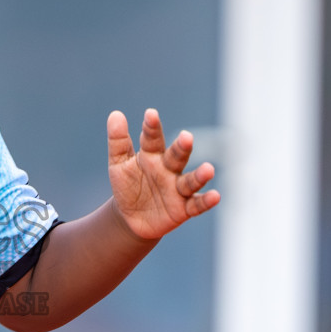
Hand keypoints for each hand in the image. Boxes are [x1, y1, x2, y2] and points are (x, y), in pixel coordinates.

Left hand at [106, 108, 219, 241]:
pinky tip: (215, 196)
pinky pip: (197, 205)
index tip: (150, 114)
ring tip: (208, 169)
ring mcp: (178, 188)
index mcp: (152, 155)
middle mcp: (169, 168)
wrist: (130, 217)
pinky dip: (206, 202)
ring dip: (200, 175)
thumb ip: (118, 140)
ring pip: (191, 181)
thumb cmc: (127, 185)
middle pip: (177, 156)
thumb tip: (115, 114)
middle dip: (182, 148)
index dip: (151, 127)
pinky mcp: (184, 209)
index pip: (152, 139)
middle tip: (186, 137)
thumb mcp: (118, 164)